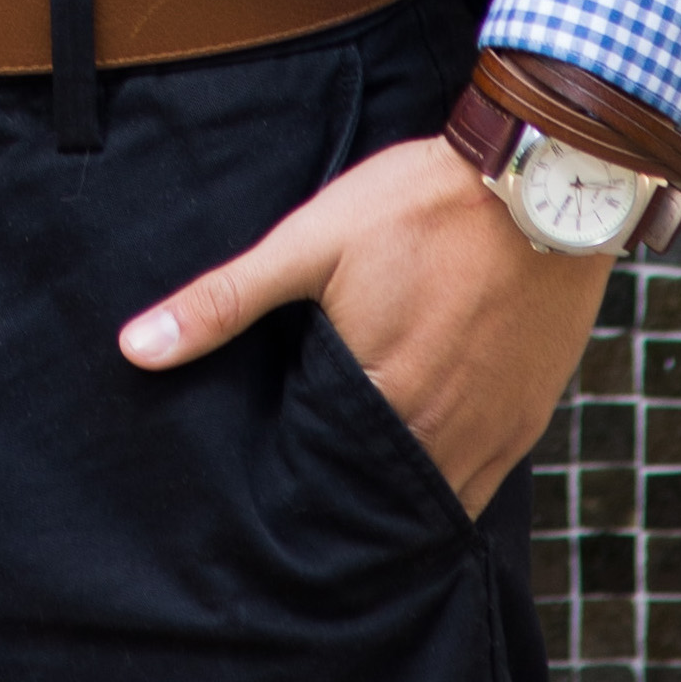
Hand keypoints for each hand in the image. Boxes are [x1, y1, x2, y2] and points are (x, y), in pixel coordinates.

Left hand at [117, 133, 612, 516]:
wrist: (544, 178)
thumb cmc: (420, 205)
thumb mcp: (309, 243)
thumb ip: (224, 302)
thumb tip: (137, 349)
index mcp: (383, 402)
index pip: (325, 486)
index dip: (295, 495)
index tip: (265, 501)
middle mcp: (447, 435)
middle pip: (383, 501)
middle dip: (345, 503)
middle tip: (306, 501)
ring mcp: (498, 430)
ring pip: (440, 497)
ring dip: (399, 495)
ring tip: (355, 483)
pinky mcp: (532, 412)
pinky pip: (487, 475)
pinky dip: (449, 473)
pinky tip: (419, 450)